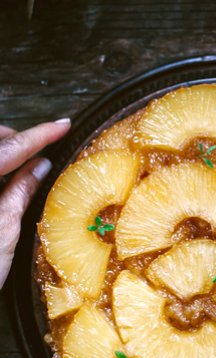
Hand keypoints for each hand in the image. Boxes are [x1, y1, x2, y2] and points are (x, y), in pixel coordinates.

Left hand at [0, 118, 70, 288]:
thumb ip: (22, 190)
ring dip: (3, 155)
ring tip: (23, 170)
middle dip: (14, 141)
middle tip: (39, 154)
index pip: (8, 148)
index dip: (40, 135)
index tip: (62, 125)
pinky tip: (5, 182)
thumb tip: (41, 166)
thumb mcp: (6, 227)